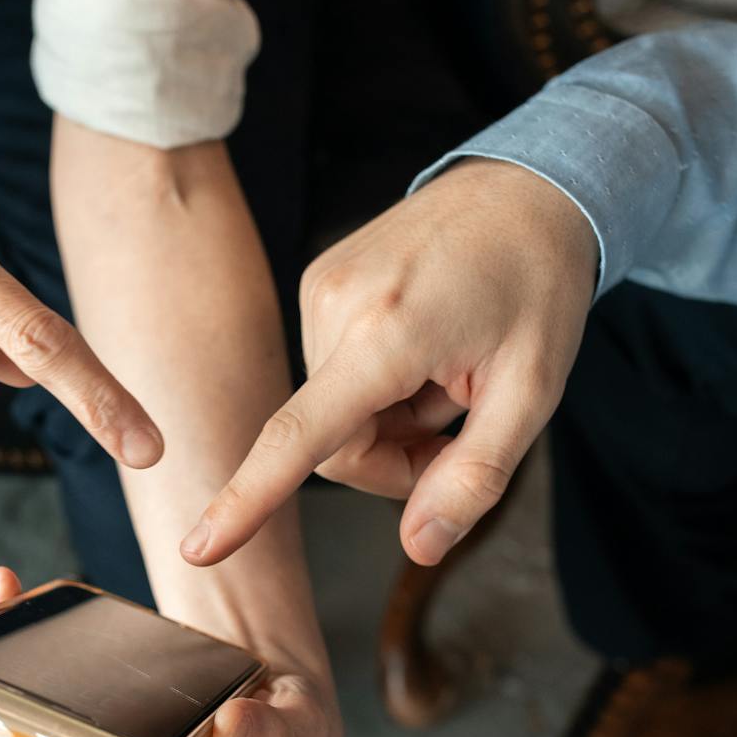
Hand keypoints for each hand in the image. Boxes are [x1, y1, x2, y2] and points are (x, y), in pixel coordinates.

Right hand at [179, 158, 597, 567]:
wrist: (526, 187)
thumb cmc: (538, 286)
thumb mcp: (532, 393)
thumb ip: (474, 477)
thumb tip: (419, 548)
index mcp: (387, 332)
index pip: (298, 436)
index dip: (247, 500)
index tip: (198, 548)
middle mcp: (335, 304)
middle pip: (334, 444)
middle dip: (394, 460)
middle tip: (460, 432)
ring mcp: (319, 286)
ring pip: (331, 415)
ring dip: (388, 421)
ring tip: (448, 375)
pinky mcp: (318, 280)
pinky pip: (331, 374)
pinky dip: (377, 385)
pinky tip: (425, 352)